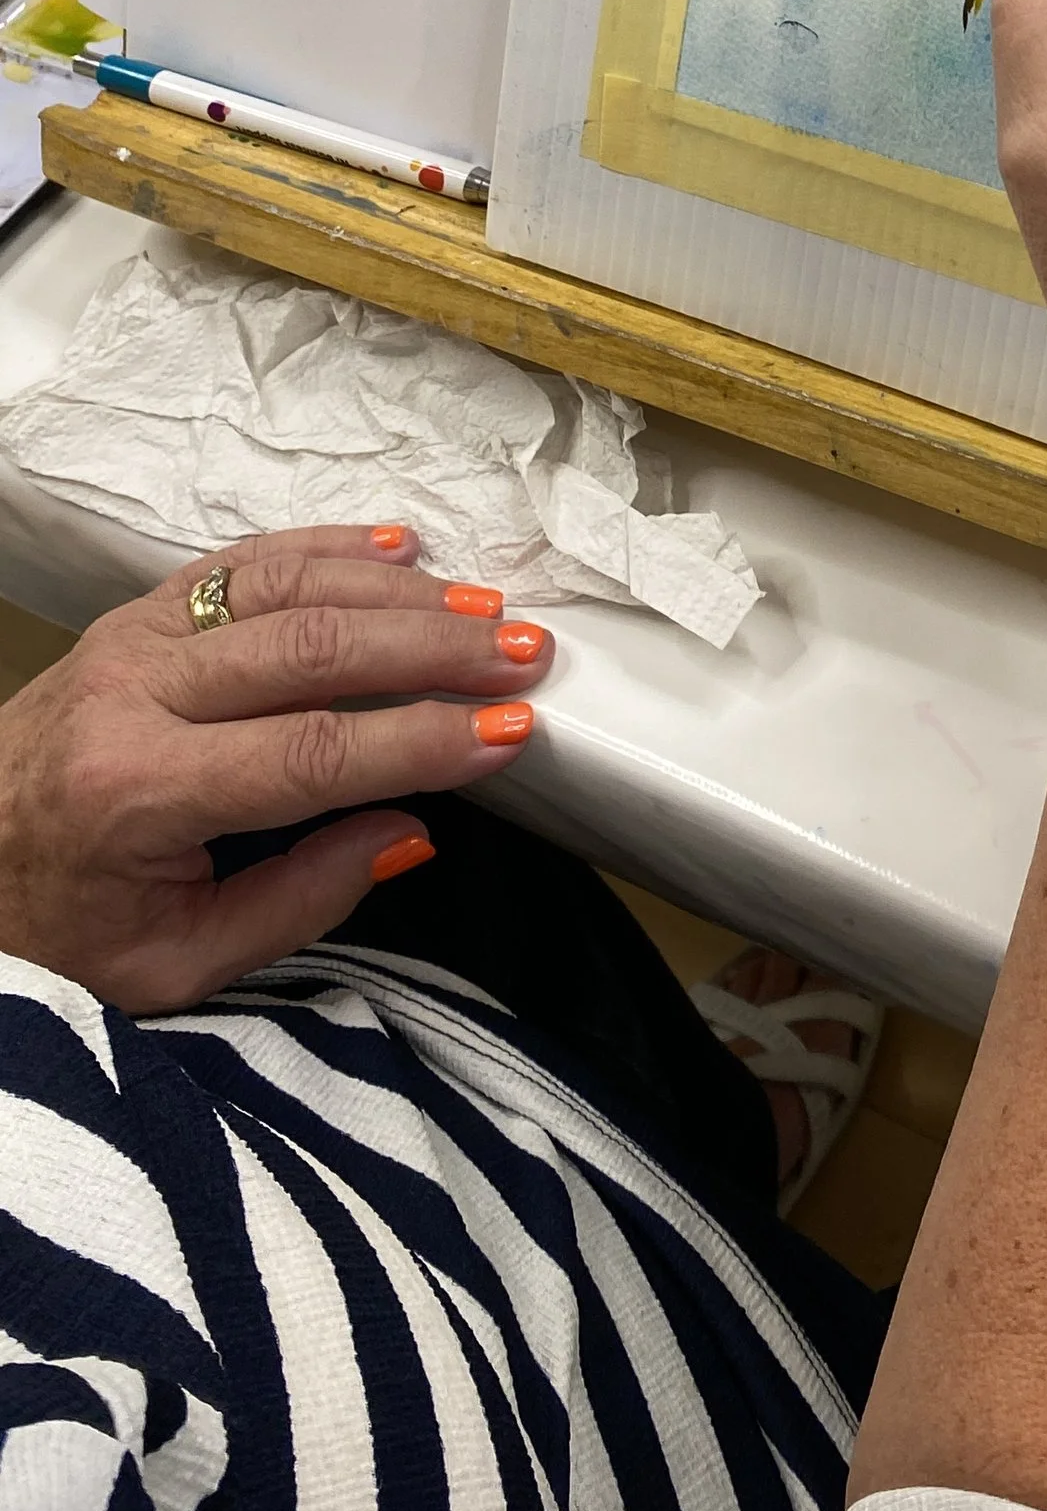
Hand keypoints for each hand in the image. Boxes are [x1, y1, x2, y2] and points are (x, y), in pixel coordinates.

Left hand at [0, 524, 551, 1012]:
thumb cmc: (59, 931)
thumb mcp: (173, 964)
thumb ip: (300, 899)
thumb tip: (415, 828)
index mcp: (135, 794)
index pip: (313, 753)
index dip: (422, 741)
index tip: (509, 734)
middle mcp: (129, 697)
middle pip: (313, 650)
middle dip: (435, 651)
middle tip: (524, 655)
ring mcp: (128, 640)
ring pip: (286, 588)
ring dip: (397, 593)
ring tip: (485, 607)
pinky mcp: (131, 614)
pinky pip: (243, 562)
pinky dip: (328, 547)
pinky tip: (399, 550)